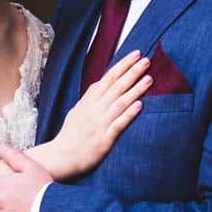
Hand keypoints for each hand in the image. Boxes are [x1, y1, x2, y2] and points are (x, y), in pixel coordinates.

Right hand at [51, 50, 150, 176]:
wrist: (62, 156)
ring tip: (149, 78)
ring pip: (120, 102)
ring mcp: (99, 123)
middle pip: (116, 86)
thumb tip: (100, 85)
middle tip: (146, 60)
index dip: (122, 65)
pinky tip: (140, 104)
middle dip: (132, 72)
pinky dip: (129, 113)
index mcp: (88, 101)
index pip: (108, 78)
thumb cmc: (70, 135)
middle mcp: (94, 109)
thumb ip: (89, 98)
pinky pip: (119, 124)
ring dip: (135, 89)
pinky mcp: (104, 139)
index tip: (135, 55)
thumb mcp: (77, 111)